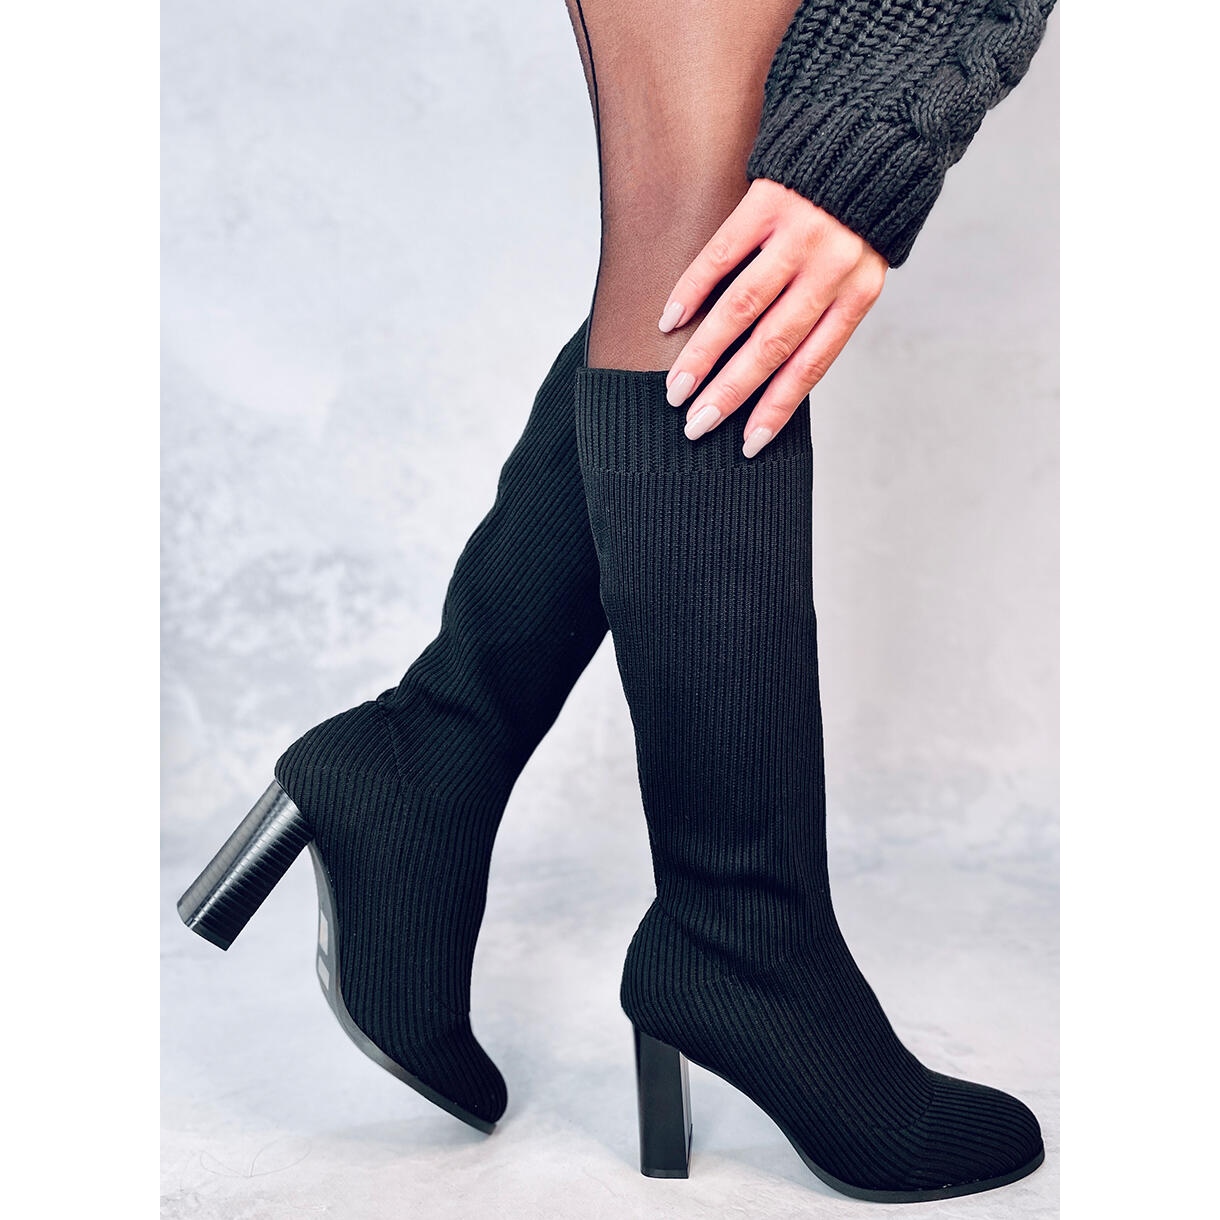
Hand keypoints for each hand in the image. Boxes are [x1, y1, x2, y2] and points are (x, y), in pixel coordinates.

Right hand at [658, 178, 888, 456]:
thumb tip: (773, 374)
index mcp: (859, 292)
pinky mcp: (767, 200)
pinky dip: (691, 290)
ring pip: (742, 306)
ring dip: (704, 353)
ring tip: (676, 387)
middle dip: (731, 391)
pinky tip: (668, 321)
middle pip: (772, 343)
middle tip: (696, 425)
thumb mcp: (862, 267)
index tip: (747, 444)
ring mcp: (799, 233)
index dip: (779, 406)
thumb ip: (826, 313)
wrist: (873, 127)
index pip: (812, 363)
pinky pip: (721, 254)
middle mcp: (831, 267)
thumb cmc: (861, 213)